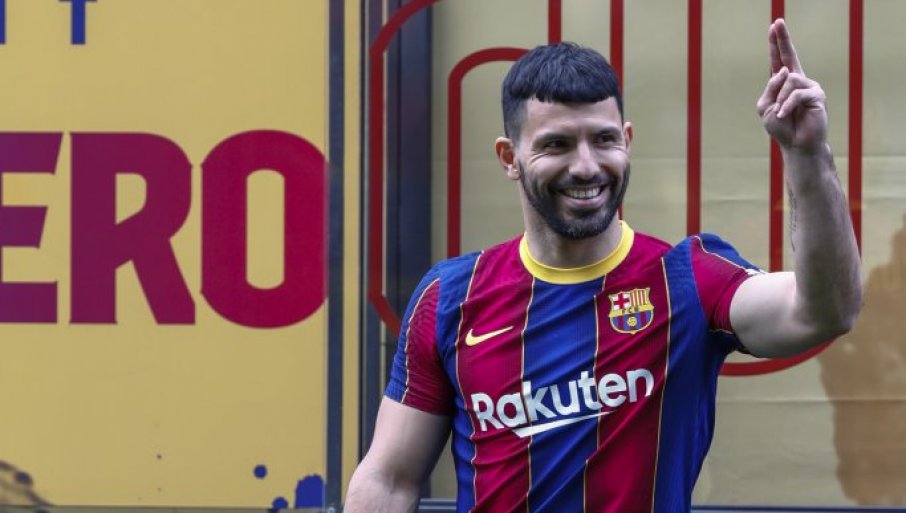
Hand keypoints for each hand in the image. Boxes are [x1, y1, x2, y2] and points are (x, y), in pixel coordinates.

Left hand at [756, 19, 827, 153]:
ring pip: (789, 80)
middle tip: (778, 22)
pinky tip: (784, 115)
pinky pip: (796, 94)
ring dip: (780, 98)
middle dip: (783, 39)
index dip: (776, 43)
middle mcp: (797, 81)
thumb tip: (785, 71)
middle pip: (790, 56)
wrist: (796, 145)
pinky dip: (787, 105)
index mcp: (782, 83)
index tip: (774, 26)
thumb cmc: (781, 127)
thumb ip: (770, 89)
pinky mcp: (817, 95)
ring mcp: (809, 86)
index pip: (778, 60)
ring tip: (781, 113)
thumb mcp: (766, 108)